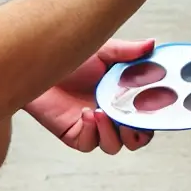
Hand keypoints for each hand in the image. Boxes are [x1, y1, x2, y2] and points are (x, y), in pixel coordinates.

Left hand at [24, 39, 155, 154]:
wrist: (35, 63)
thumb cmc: (67, 57)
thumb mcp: (101, 50)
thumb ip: (127, 51)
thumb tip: (151, 45)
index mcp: (123, 95)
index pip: (146, 115)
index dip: (154, 117)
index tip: (154, 109)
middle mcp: (111, 113)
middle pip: (135, 138)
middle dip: (137, 134)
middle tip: (131, 120)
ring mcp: (93, 126)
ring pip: (113, 145)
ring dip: (112, 133)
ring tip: (101, 112)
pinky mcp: (74, 133)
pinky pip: (89, 143)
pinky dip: (91, 131)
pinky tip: (86, 113)